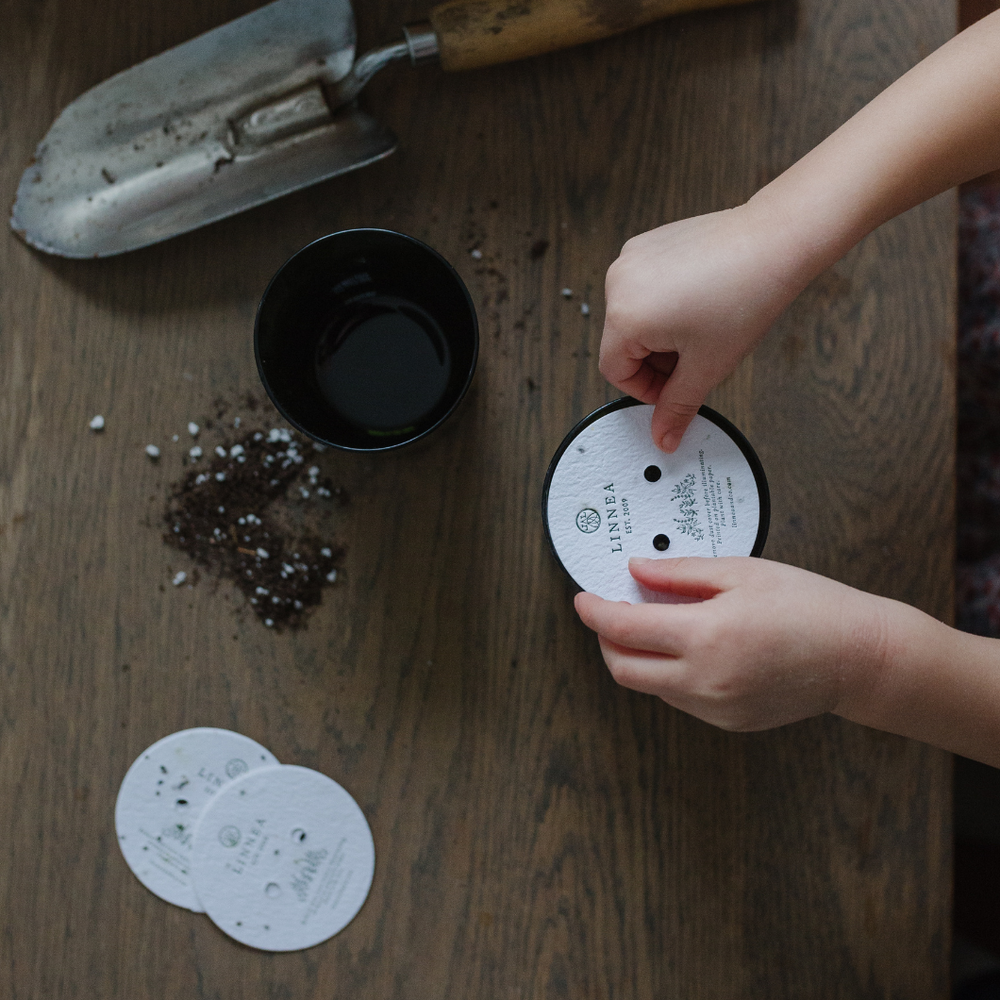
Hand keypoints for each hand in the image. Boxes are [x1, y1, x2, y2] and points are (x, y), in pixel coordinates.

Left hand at [574, 556, 890, 731]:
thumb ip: (679, 574)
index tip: (583, 598)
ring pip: (649, 687)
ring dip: (637, 657)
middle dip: (605, 640)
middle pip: (623, 669)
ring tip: (655, 625)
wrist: (859, 656)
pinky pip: (679, 698)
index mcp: (705, 637)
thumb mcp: (741, 572)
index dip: (594, 612)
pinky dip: (668, 673)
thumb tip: (635, 571)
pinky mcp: (728, 722)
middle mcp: (704, 681)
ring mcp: (715, 708)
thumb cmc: (809, 606)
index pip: (623, 629)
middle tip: (611, 612)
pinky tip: (687, 648)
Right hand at [600, 204, 806, 451]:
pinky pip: (645, 288)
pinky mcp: (649, 243)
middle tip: (695, 359)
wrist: (776, 241)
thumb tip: (663, 436)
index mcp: (624, 315)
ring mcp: (632, 258)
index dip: (646, 390)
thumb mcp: (707, 367)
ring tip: (701, 328)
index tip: (675, 389)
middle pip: (623, 343)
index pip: (615, 372)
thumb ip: (677, 407)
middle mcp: (619, 282)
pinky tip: (700, 301)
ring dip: (661, 333)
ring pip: (634, 316)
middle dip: (656, 360)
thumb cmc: (745, 295)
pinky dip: (666, 303)